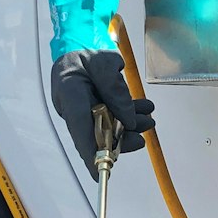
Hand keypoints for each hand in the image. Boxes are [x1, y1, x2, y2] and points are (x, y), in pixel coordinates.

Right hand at [50, 50, 154, 176]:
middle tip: (142, 136)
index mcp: (69, 95)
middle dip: (120, 139)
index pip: (80, 130)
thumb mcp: (103, 63)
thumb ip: (115, 90)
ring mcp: (83, 110)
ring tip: (149, 120)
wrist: (78, 44)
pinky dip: (128, 116)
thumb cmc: (86, 52)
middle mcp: (73, 108)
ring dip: (129, 127)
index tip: (100, 174)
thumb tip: (130, 119)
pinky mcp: (93, 108)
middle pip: (95, 134)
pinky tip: (144, 109)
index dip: (91, 153)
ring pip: (106, 128)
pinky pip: (111, 118)